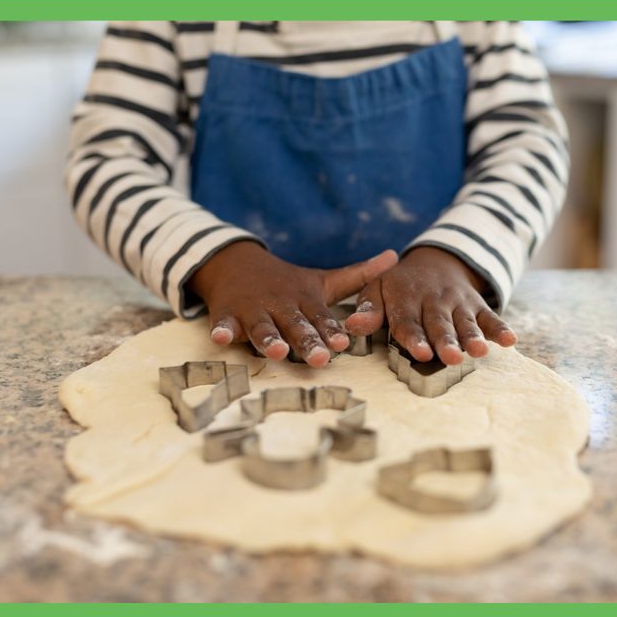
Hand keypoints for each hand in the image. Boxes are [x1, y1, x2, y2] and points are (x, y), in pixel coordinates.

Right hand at [186, 241, 397, 366]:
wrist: (236, 262)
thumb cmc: (286, 281)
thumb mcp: (322, 279)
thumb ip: (358, 276)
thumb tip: (394, 257)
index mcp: (305, 300)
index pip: (321, 318)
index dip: (331, 331)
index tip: (343, 344)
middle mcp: (281, 306)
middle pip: (296, 326)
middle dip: (308, 341)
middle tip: (320, 359)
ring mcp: (253, 309)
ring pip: (262, 328)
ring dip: (269, 339)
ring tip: (278, 351)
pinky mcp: (227, 313)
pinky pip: (224, 324)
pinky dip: (222, 330)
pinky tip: (222, 338)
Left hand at [344, 246, 516, 364]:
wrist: (435, 261)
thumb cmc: (399, 286)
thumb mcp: (377, 290)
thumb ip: (368, 310)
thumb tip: (352, 325)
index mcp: (405, 298)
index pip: (408, 320)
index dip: (414, 336)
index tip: (420, 352)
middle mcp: (433, 300)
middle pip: (439, 323)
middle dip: (446, 340)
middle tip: (451, 357)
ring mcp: (457, 302)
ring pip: (465, 321)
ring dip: (473, 336)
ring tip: (479, 351)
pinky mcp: (476, 304)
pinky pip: (490, 316)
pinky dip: (500, 328)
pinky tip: (510, 341)